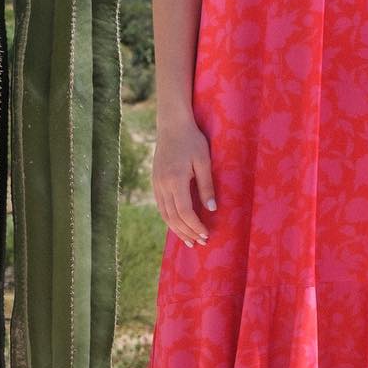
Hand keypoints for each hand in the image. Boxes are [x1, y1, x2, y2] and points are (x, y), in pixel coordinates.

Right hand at [153, 116, 216, 247]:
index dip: (195, 226)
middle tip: (199, 243)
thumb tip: (211, 209)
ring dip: (177, 229)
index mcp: (175, 180)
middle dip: (187, 232)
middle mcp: (162, 185)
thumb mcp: (204, 161)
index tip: (206, 234)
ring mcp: (156, 184)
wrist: (171, 125)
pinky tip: (178, 224)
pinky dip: (170, 219)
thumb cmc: (192, 140)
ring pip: (165, 214)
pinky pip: (161, 206)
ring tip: (188, 240)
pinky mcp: (155, 181)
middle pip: (173, 217)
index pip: (185, 212)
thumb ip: (207, 186)